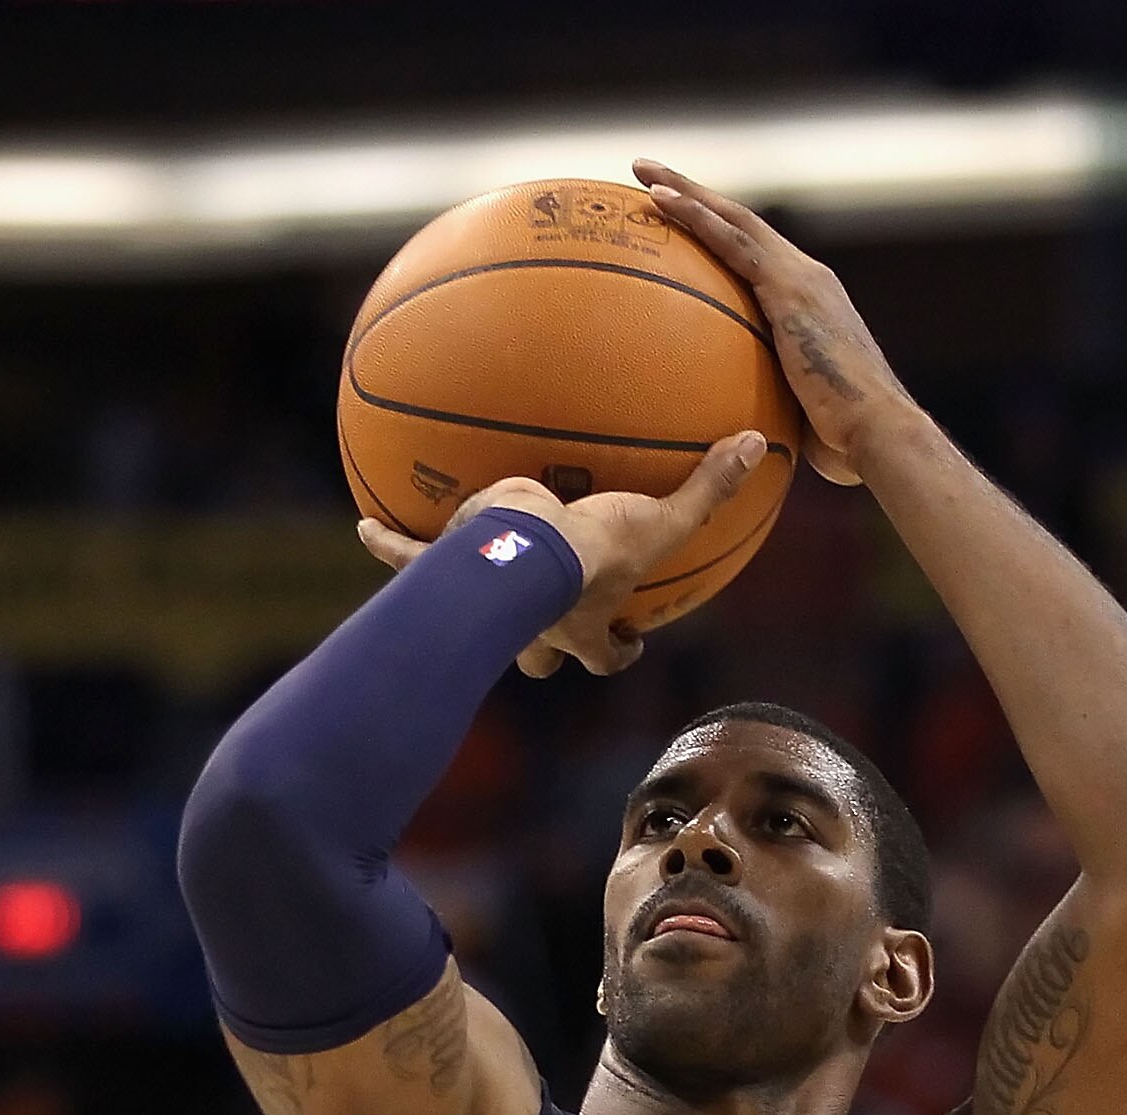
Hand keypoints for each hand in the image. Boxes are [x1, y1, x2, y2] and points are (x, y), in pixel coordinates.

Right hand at [354, 430, 765, 675]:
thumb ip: (709, 486)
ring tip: (455, 583)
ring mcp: (488, 608)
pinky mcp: (447, 575)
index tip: (631, 641)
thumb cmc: (590, 550)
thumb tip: (760, 445)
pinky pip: (410, 562)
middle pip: (542, 657)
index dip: (619, 652)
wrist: (517, 553)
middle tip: (548, 628)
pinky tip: (366, 526)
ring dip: (469, 611)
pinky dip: (389, 546)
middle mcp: (535, 626)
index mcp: (582, 623)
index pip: (608, 653)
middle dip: (545, 652)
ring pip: (479, 622)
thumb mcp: (659, 515)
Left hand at [634, 158, 904, 484]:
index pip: (754, 257)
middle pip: (741, 224)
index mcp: (807, 303)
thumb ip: (765, 402)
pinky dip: (695, 217)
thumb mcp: (794, 414)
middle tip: (648, 175)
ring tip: (643, 172)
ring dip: (686, 191)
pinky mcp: (790, 288)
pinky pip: (733, 242)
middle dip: (695, 195)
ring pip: (734, 219)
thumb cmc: (842, 441)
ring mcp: (800, 278)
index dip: (717, 233)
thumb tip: (734, 430)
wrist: (877, 432)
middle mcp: (806, 278)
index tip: (678, 221)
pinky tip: (658, 201)